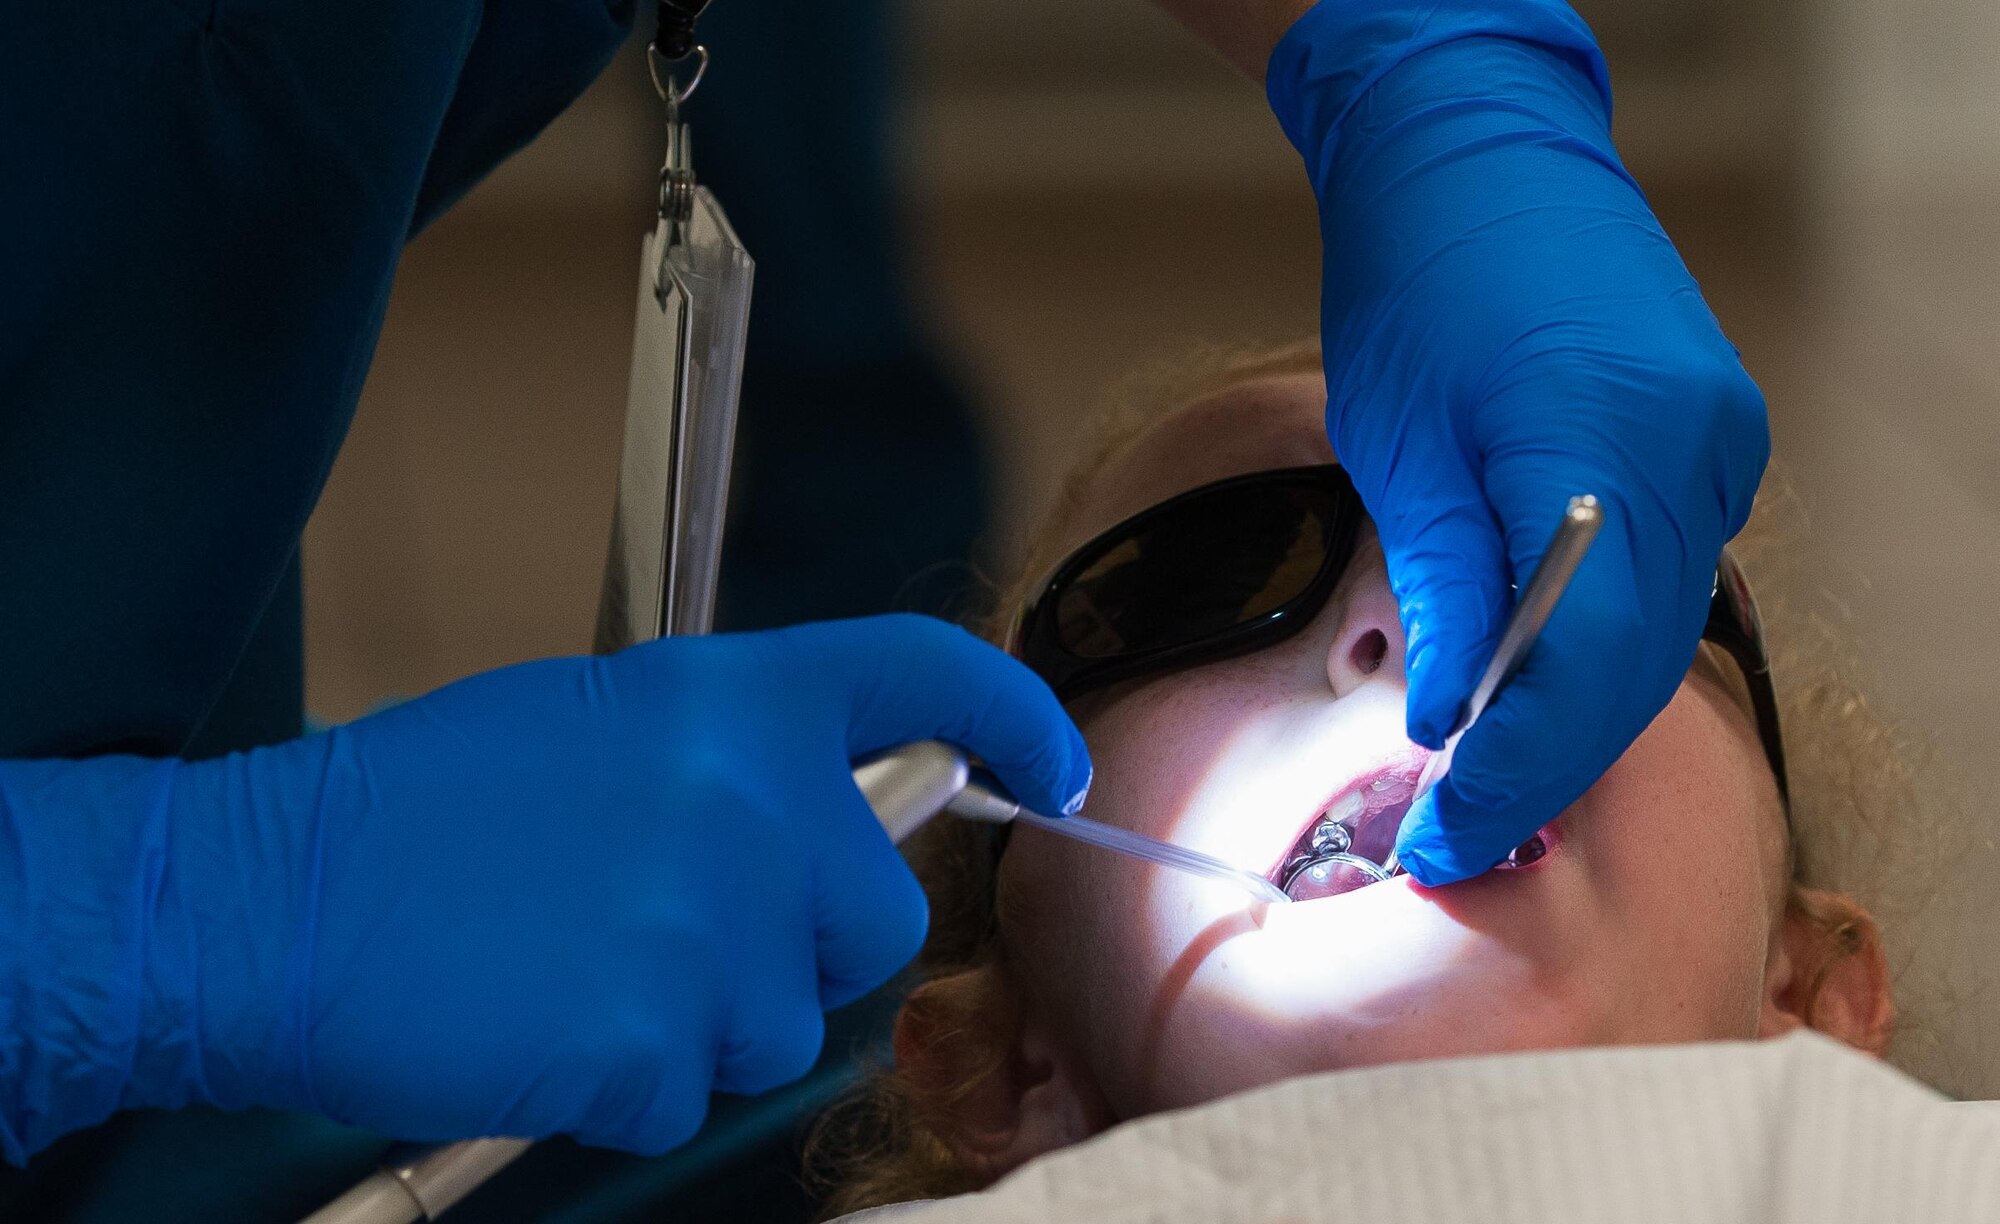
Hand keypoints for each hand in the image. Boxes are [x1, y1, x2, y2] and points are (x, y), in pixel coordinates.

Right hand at [0, 616, 1087, 1159]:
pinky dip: (625, 1085)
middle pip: (877, 911)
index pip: (923, 674)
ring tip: (578, 969)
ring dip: (703, 1019)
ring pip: (787, 1022)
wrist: (265, 897)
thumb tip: (827, 814)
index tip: (1054, 766)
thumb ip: (733, 756)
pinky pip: (689, 1094)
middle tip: (682, 930)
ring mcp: (706, 926)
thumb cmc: (418, 810)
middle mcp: (743, 798)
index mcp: (728, 697)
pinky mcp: (653, 1044)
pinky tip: (540, 1027)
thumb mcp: (595, 724)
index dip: (1012, 716)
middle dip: (804, 941)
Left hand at [1266, 2, 1768, 883]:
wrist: (1475, 155)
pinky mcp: (1712, 433)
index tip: (1446, 837)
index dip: (1517, 772)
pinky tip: (1535, 671)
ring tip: (1483, 770)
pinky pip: (1667, 570)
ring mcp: (1717, 439)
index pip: (1581, 668)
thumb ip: (1446, 593)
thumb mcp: (1400, 449)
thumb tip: (1456, 724)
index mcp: (1601, 445)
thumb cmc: (1416, 284)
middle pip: (1637, 664)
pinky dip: (1601, 635)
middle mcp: (1691, 449)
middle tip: (1459, 827)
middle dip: (1546, 761)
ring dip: (1575, 707)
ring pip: (1659, 628)